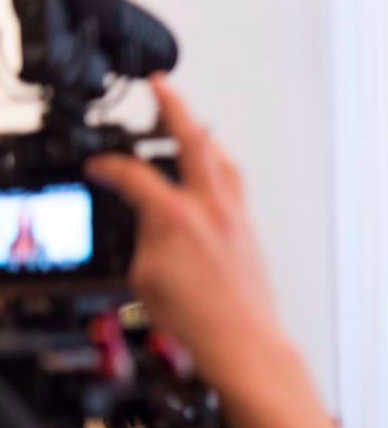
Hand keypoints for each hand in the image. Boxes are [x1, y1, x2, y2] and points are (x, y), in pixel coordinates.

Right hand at [84, 75, 282, 382]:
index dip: (108, 165)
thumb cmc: (200, 321)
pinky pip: (235, 185)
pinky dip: (221, 169)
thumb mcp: (145, 280)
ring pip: (223, 159)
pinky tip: (213, 176)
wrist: (245, 340)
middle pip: (194, 138)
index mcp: (177, 217)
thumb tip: (148, 226)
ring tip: (191, 127)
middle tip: (160, 86)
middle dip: (173, 105)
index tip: (98, 167)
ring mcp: (236, 216)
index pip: (133, 174)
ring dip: (204, 136)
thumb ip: (144, 240)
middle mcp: (212, 207)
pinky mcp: (250, 231)